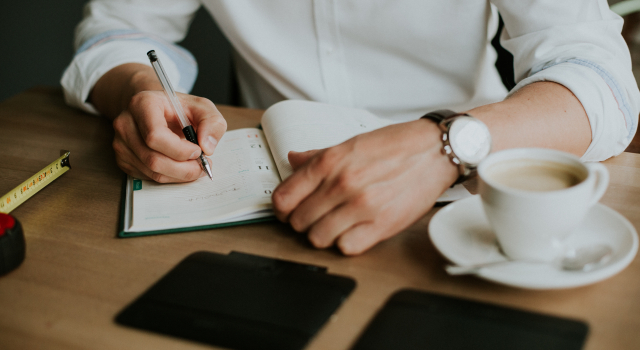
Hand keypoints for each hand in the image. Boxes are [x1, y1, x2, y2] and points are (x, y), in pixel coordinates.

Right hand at [112, 90, 226, 181]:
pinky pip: (148, 176)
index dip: (179, 150)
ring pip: (151, 171)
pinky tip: (179, 167)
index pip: (155, 136)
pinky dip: (169, 177)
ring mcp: (121, 143)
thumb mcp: (201, 107)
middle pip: (153, 159)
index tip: (198, 150)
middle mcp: (126, 124)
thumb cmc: (177, 108)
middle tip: (201, 165)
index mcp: (142, 104)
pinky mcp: (123, 159)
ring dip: (179, 175)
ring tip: (194, 166)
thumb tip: (207, 147)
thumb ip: (212, 123)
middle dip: (183, 169)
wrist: (155, 109)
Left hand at [272, 119, 457, 254]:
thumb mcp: (350, 143)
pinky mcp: (382, 225)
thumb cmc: (395, 146)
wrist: (434, 151)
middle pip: (298, 222)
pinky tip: (352, 231)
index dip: (281, 208)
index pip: (284, 197)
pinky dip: (345, 243)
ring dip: (322, 235)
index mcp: (330, 162)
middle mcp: (342, 184)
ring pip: (318, 238)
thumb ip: (318, 156)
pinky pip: (346, 248)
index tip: (288, 210)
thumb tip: (292, 161)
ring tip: (333, 225)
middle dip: (302, 222)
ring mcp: (361, 206)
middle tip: (314, 217)